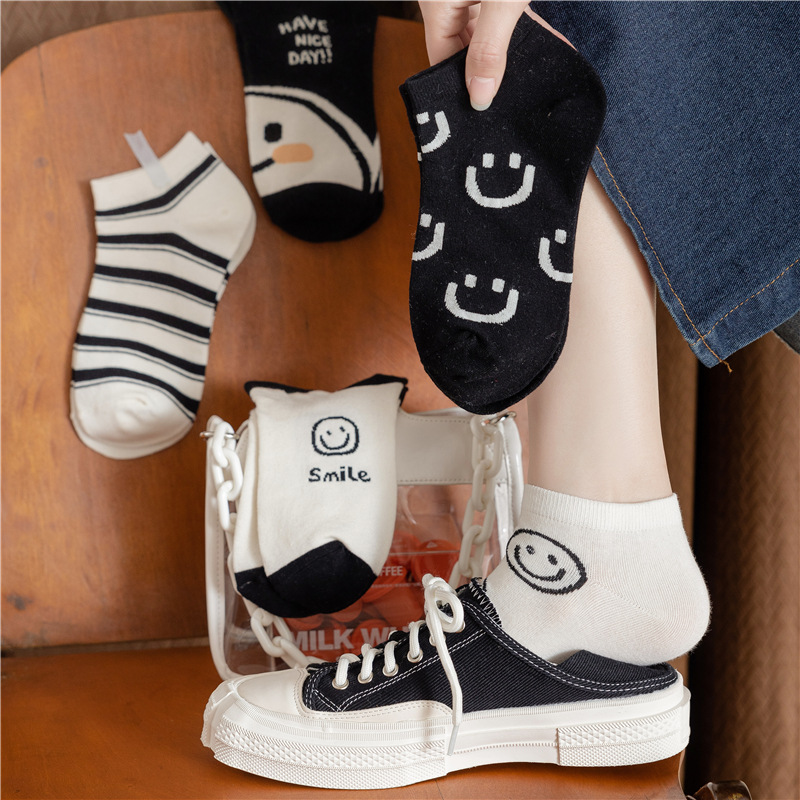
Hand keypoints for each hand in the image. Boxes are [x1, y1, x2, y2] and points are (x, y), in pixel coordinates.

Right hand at [418, 1, 571, 109]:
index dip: (459, 88)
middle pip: (461, 49)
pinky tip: (545, 52)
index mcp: (437, 4)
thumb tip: (480, 97)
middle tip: (508, 105)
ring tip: (529, 86)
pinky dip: (523, 34)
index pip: (441, 59)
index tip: (481, 114)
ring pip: (484, 36)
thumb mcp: (501, 1)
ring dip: (508, 58)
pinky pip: (503, 19)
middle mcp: (449, 0)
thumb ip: (489, 47)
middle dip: (486, 75)